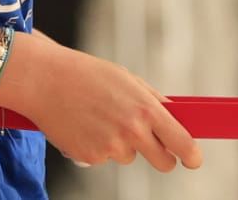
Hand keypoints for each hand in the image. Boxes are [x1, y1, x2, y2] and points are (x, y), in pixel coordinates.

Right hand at [5, 40, 201, 171]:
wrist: (43, 80)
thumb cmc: (85, 74)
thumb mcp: (125, 78)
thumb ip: (152, 100)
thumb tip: (175, 116)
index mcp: (144, 108)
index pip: (181, 141)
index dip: (191, 154)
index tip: (194, 159)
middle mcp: (131, 131)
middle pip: (163, 162)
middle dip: (162, 157)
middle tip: (152, 146)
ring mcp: (110, 147)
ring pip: (128, 157)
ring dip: (120, 145)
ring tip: (98, 118)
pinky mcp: (90, 158)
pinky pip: (103, 158)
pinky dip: (97, 146)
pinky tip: (83, 125)